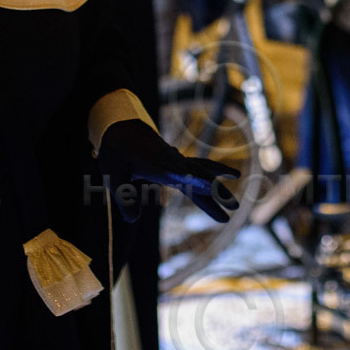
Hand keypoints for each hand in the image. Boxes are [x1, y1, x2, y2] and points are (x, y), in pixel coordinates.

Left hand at [96, 119, 239, 223]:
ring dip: (219, 187)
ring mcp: (177, 161)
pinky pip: (200, 167)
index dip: (192, 180)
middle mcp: (171, 161)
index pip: (177, 174)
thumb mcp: (113, 174)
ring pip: (203, 172)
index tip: (208, 186)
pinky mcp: (178, 162)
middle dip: (216, 191)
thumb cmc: (116, 152)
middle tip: (234, 207)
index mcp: (156, 164)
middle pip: (198, 176)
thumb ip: (123, 196)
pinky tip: (231, 175)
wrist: (122, 130)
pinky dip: (215, 172)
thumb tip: (132, 220)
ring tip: (236, 204)